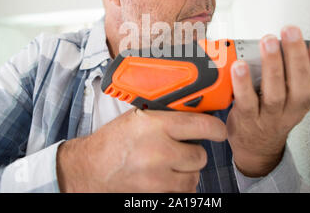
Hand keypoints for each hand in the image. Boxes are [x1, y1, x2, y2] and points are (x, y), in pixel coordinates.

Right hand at [56, 108, 226, 191]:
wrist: (90, 169)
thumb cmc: (113, 141)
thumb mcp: (138, 118)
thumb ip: (167, 117)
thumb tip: (195, 113)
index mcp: (155, 125)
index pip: (202, 125)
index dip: (216, 129)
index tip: (219, 131)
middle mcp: (159, 151)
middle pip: (200, 156)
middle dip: (194, 152)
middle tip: (181, 149)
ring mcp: (157, 177)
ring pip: (193, 177)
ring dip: (187, 172)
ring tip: (169, 164)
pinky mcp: (155, 195)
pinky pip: (182, 193)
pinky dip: (178, 186)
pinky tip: (164, 177)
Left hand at [226, 25, 309, 176]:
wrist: (255, 146)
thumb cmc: (271, 113)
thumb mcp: (289, 94)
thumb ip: (290, 70)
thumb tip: (285, 38)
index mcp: (304, 101)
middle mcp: (291, 110)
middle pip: (301, 86)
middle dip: (297, 56)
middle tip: (290, 32)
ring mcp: (270, 117)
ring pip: (276, 93)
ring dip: (273, 66)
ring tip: (268, 43)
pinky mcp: (248, 120)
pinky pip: (246, 102)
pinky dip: (242, 83)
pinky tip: (239, 66)